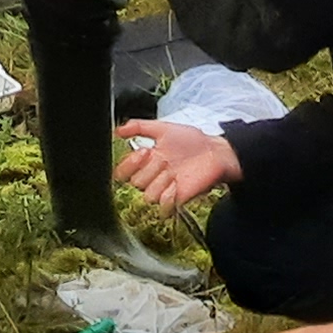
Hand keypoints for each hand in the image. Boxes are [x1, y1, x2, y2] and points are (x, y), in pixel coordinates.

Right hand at [116, 119, 239, 204]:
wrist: (215, 152)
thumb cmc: (192, 141)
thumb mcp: (163, 128)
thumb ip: (139, 127)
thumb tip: (117, 131)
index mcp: (147, 161)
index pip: (123, 171)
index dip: (130, 164)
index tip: (144, 152)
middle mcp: (153, 177)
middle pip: (136, 183)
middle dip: (149, 170)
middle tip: (165, 160)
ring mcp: (164, 190)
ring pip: (147, 195)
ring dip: (159, 182)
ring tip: (174, 172)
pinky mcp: (176, 200)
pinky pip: (163, 205)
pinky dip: (168, 195)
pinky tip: (178, 183)